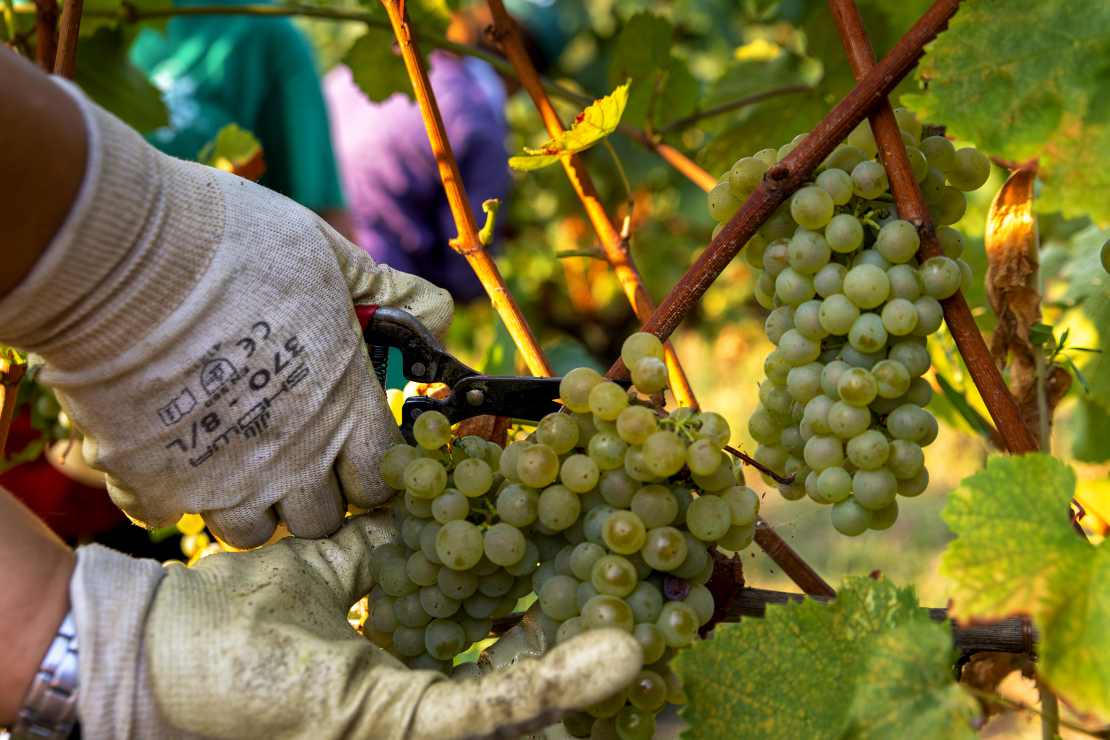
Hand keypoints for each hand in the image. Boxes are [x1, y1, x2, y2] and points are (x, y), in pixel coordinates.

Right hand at [0, 78, 452, 547]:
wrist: (120, 255)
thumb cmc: (235, 244)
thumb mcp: (328, 257)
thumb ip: (386, 294)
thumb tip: (439, 313)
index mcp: (345, 408)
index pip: (381, 480)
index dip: (370, 470)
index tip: (351, 451)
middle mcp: (295, 458)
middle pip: (321, 519)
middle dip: (313, 495)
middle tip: (291, 457)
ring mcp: (225, 480)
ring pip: (251, 531)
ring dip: (246, 502)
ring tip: (230, 458)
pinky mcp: (154, 484)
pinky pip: (169, 516)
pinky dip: (169, 492)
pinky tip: (166, 450)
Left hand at [71, 513, 642, 739]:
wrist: (148, 658)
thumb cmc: (224, 625)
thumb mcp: (321, 569)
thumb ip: (377, 548)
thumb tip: (420, 500)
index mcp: (404, 675)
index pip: (502, 664)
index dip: (564, 645)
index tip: (617, 613)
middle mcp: (415, 711)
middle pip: (529, 704)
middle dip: (604, 687)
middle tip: (675, 660)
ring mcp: (410, 725)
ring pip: (526, 716)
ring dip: (600, 688)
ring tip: (666, 654)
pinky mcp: (394, 727)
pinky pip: (489, 708)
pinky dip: (553, 683)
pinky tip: (616, 653)